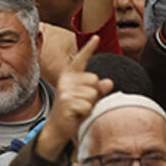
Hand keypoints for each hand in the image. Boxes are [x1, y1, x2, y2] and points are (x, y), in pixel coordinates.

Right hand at [36, 36, 111, 160]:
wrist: (57, 128)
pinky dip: (86, 113)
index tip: (96, 37)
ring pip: (93, 94)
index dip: (89, 48)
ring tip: (79, 109)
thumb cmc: (74, 110)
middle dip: (94, 93)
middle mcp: (66, 80)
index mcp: (70, 75)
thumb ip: (97, 88)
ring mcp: (65, 91)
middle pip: (95, 80)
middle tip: (82, 102)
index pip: (81, 59)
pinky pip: (89, 106)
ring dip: (90, 104)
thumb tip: (108, 82)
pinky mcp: (67, 103)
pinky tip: (76, 115)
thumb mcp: (87, 97)